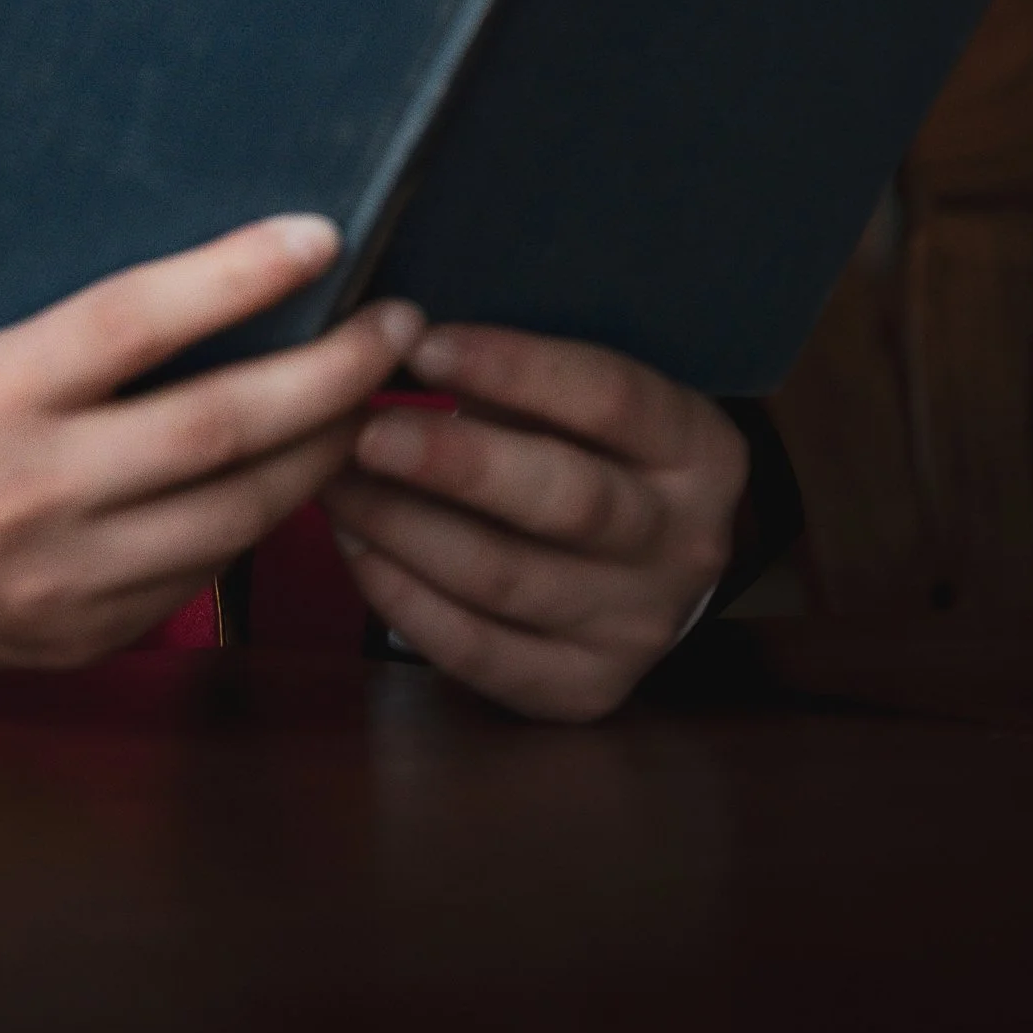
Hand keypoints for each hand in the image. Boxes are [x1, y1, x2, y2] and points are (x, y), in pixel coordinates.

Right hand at [0, 216, 422, 671]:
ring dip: (320, 454)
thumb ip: (51, 323)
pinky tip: (295, 471)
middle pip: (217, 430)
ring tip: (371, 398)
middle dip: (327, 375)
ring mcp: (57, 582)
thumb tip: (193, 264)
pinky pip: (199, 573)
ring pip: (234, 516)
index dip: (238, 276)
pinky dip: (258, 517)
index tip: (322, 234)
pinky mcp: (80, 637)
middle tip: (395, 325)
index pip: (134, 324)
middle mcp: (25, 495)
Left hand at [323, 321, 747, 722]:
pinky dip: (403, 597)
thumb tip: (395, 342)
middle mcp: (684, 545)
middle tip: (363, 430)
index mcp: (699, 450)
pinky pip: (477, 650)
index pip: (609, 399)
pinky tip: (356, 546)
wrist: (652, 565)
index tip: (420, 345)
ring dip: (404, 526)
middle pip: (565, 501)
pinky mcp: (583, 690)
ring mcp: (637, 628)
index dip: (512, 368)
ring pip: (506, 578)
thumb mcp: (588, 400)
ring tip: (333, 481)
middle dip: (453, 462)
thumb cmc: (595, 451)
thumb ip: (517, 378)